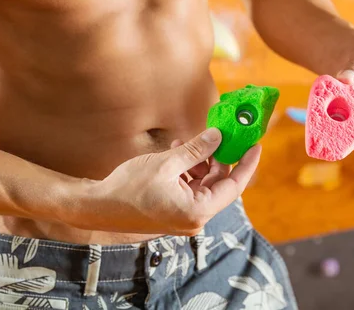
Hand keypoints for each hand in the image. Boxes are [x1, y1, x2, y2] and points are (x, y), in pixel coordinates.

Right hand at [69, 128, 260, 235]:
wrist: (98, 207)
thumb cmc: (128, 188)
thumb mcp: (166, 163)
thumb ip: (196, 150)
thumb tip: (218, 136)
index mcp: (197, 211)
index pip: (233, 186)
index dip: (246, 164)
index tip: (255, 145)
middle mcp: (195, 218)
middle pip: (217, 184)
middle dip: (216, 158)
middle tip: (217, 134)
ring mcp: (184, 217)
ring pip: (203, 184)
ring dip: (198, 162)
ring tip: (186, 143)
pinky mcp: (174, 212)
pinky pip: (189, 188)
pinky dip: (187, 171)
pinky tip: (177, 152)